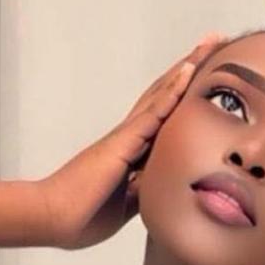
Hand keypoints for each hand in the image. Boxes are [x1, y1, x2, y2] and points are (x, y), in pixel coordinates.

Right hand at [38, 32, 227, 249]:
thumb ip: (146, 193)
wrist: (54, 218)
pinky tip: (188, 73)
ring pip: (161, 97)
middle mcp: (128, 140)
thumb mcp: (127, 206)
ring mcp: (125, 138)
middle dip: (187, 74)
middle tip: (211, 46)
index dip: (182, 100)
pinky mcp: (122, 143)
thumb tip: (166, 190)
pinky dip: (171, 92)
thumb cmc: (83, 217)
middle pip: (163, 99)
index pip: (163, 122)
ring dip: (184, 71)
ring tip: (207, 45)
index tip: (203, 81)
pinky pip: (152, 113)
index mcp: (130, 156)